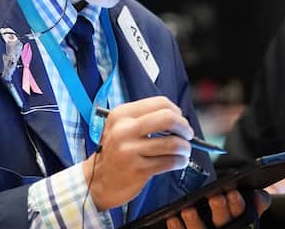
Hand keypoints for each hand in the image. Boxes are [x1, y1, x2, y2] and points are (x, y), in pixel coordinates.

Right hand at [83, 96, 193, 210]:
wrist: (97, 182)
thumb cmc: (115, 153)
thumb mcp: (120, 127)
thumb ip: (144, 118)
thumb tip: (177, 118)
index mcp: (121, 114)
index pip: (160, 103)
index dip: (176, 111)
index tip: (180, 120)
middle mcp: (124, 130)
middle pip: (168, 118)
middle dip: (184, 127)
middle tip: (187, 134)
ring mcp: (130, 150)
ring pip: (172, 143)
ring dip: (185, 147)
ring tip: (184, 151)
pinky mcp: (138, 169)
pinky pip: (169, 161)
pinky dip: (180, 161)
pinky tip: (179, 161)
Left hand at [165, 189, 270, 228]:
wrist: (211, 225)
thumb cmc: (229, 215)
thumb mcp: (247, 208)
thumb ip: (256, 201)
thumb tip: (259, 195)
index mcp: (242, 223)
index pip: (244, 216)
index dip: (237, 205)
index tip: (232, 192)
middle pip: (223, 223)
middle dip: (220, 210)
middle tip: (215, 197)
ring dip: (195, 221)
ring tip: (188, 208)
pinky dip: (178, 228)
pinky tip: (173, 218)